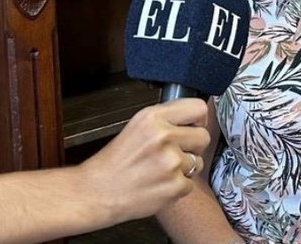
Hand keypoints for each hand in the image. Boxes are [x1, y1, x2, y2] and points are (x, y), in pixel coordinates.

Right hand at [78, 98, 210, 222]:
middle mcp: (163, 136)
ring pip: (199, 162)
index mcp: (153, 117)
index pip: (199, 108)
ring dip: (185, 168)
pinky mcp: (175, 186)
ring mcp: (171, 162)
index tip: (193, 126)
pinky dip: (178, 187)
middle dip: (193, 146)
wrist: (96, 192)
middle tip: (175, 152)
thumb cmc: (115, 161)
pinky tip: (159, 184)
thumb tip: (195, 116)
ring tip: (162, 170)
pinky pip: (191, 184)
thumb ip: (166, 118)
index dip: (198, 119)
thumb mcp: (137, 125)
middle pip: (204, 136)